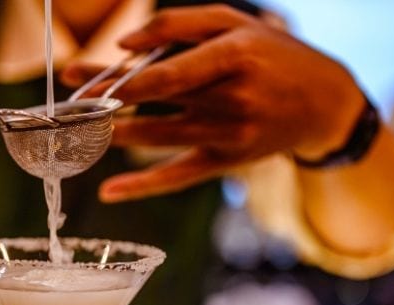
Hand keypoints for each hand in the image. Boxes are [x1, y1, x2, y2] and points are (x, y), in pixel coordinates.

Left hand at [62, 5, 364, 201]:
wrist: (324, 104)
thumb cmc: (273, 55)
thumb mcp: (235, 23)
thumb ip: (180, 25)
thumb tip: (125, 43)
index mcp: (234, 57)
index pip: (166, 73)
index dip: (120, 79)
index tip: (81, 79)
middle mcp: (231, 99)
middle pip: (154, 101)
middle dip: (105, 102)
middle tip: (68, 102)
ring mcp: (228, 135)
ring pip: (158, 137)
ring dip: (114, 135)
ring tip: (79, 131)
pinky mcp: (225, 161)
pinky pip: (179, 176)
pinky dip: (143, 185)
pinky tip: (110, 191)